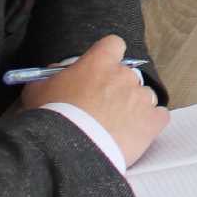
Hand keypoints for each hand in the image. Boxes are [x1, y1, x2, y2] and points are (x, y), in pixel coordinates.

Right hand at [20, 34, 168, 166]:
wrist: (68, 151)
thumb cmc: (51, 117)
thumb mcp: (37, 90)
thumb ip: (50, 76)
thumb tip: (57, 72)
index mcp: (99, 62)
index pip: (113, 44)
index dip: (108, 57)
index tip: (100, 71)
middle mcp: (124, 75)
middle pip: (128, 75)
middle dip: (117, 89)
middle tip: (101, 108)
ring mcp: (141, 98)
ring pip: (144, 96)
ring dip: (133, 107)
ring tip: (115, 127)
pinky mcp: (153, 121)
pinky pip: (159, 116)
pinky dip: (149, 124)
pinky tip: (134, 134)